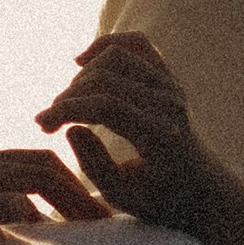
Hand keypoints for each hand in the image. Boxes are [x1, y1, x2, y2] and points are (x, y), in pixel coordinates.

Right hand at [0, 147, 109, 244]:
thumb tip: (18, 232)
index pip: (40, 163)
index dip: (75, 184)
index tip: (100, 214)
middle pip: (45, 163)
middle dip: (82, 189)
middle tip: (110, 220)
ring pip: (29, 173)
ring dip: (65, 195)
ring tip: (91, 227)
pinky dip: (25, 211)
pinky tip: (41, 236)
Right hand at [33, 34, 243, 244]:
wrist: (201, 189)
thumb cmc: (160, 200)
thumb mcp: (124, 198)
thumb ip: (96, 166)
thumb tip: (72, 127)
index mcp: (162, 136)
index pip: (106, 106)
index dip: (67, 110)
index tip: (42, 126)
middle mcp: (171, 104)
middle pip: (105, 79)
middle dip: (67, 97)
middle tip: (47, 122)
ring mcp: (172, 86)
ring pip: (115, 56)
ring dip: (81, 77)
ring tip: (66, 104)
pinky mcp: (168, 77)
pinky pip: (136, 43)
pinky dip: (106, 44)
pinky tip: (81, 62)